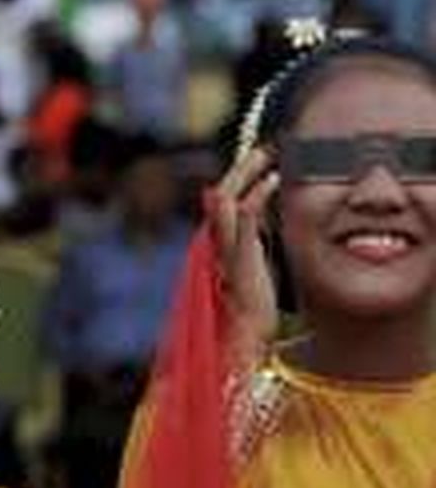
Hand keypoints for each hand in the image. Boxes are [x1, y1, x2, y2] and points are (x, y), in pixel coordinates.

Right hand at [212, 147, 279, 347]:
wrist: (245, 339)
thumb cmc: (252, 313)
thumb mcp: (251, 275)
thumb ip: (253, 251)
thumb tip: (264, 234)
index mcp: (216, 248)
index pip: (221, 204)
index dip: (238, 180)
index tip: (259, 161)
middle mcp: (214, 245)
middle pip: (221, 195)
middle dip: (241, 168)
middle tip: (264, 148)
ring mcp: (226, 251)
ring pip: (228, 200)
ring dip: (247, 173)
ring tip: (267, 155)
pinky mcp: (241, 257)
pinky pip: (247, 218)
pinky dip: (258, 195)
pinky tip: (273, 180)